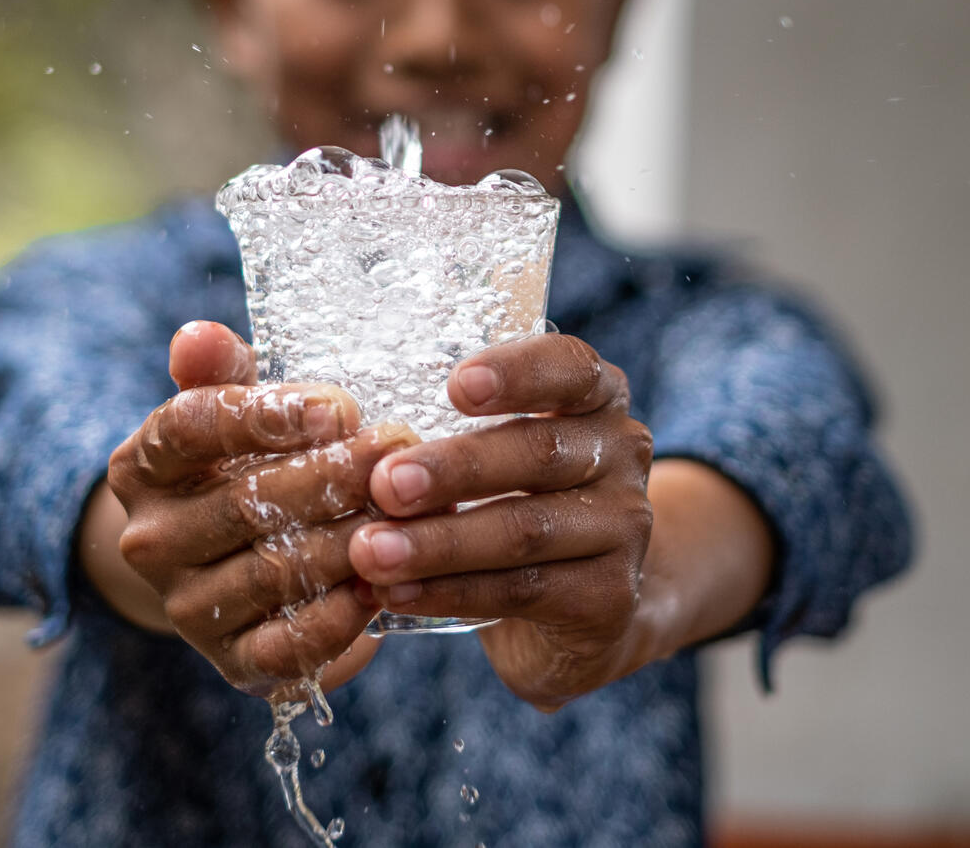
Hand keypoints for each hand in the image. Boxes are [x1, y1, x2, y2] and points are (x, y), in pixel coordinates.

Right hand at [101, 321, 409, 698]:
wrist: (218, 565)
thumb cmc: (239, 464)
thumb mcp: (227, 404)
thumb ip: (221, 368)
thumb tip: (199, 335)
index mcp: (143, 465)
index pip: (192, 427)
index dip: (266, 414)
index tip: (340, 405)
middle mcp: (151, 540)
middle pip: (245, 503)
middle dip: (333, 474)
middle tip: (400, 446)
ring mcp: (188, 607)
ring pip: (274, 572)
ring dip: (350, 540)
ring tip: (410, 510)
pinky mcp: (231, 663)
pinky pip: (287, 647)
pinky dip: (340, 619)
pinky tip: (386, 583)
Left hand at [346, 333, 655, 710]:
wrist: (591, 602)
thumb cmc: (519, 499)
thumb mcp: (502, 449)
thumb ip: (451, 427)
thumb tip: (345, 431)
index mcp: (595, 397)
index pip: (570, 367)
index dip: (516, 373)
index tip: (455, 385)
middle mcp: (621, 453)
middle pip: (540, 452)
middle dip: (455, 468)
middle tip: (385, 483)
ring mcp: (624, 527)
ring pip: (526, 530)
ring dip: (440, 542)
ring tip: (371, 551)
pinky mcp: (610, 595)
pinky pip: (523, 590)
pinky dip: (452, 592)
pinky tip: (398, 593)